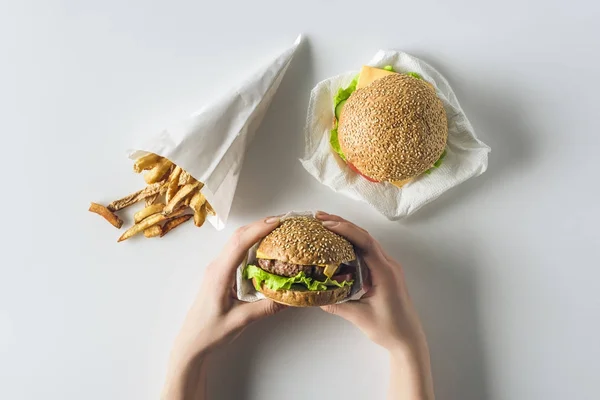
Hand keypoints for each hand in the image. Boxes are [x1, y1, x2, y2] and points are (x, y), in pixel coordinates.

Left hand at [162, 217, 285, 399]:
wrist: (191, 344)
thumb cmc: (210, 332)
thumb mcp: (241, 321)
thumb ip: (266, 308)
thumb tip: (291, 296)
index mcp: (219, 274)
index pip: (239, 243)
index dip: (258, 229)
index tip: (278, 222)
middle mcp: (217, 266)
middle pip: (239, 236)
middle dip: (260, 224)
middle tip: (284, 221)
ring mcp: (218, 269)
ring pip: (238, 242)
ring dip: (256, 232)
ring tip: (279, 229)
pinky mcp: (221, 274)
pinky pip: (238, 252)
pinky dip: (252, 244)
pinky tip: (266, 247)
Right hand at [317, 212, 434, 398]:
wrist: (408, 339)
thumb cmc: (389, 329)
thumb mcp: (360, 317)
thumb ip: (338, 305)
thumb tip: (316, 296)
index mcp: (385, 272)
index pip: (365, 243)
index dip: (346, 230)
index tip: (327, 224)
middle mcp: (388, 265)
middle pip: (365, 236)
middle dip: (343, 224)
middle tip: (320, 217)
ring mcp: (388, 267)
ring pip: (367, 242)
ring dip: (348, 231)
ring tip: (326, 225)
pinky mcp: (385, 272)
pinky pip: (369, 252)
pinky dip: (354, 243)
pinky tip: (339, 243)